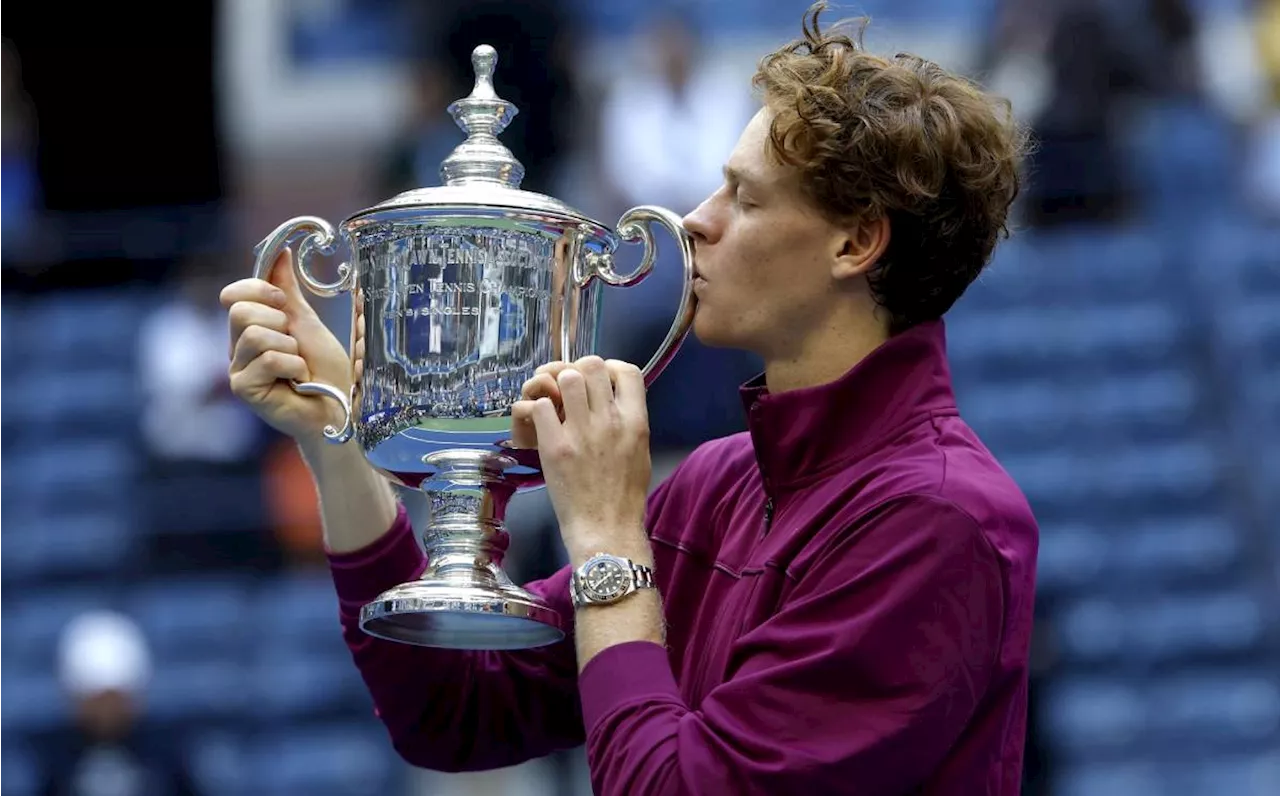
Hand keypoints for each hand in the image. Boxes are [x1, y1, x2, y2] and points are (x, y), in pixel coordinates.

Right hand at [219, 248, 355, 444]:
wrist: (339, 407)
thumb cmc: (325, 371)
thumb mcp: (307, 322)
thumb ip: (288, 291)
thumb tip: (280, 252)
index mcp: (249, 328)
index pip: (234, 295)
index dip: (257, 290)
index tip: (281, 301)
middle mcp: (237, 348)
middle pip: (240, 311)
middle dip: (277, 321)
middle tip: (294, 340)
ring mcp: (238, 369)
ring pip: (255, 335)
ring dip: (289, 347)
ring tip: (299, 365)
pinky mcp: (245, 389)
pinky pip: (267, 359)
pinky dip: (292, 365)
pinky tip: (297, 379)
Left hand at [515, 356, 651, 561]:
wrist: (606, 529)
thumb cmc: (625, 496)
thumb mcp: (641, 452)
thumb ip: (630, 422)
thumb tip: (614, 401)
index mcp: (636, 422)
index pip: (627, 371)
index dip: (610, 368)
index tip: (601, 382)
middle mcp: (610, 420)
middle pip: (592, 365)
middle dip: (579, 372)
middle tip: (571, 391)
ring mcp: (581, 431)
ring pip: (565, 378)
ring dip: (557, 387)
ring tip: (555, 405)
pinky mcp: (554, 445)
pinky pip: (541, 405)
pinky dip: (537, 410)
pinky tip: (540, 424)